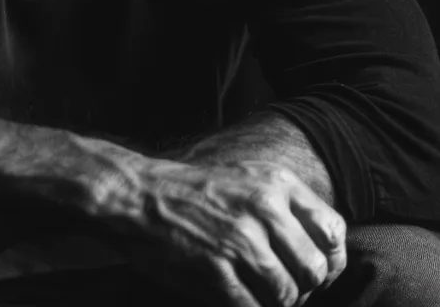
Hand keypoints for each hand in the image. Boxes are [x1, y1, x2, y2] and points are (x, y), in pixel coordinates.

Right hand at [105, 159, 346, 306]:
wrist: (140, 196)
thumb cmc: (196, 191)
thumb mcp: (247, 177)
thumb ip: (288, 207)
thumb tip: (326, 255)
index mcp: (275, 182)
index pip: (333, 231)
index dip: (329, 259)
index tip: (314, 270)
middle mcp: (263, 208)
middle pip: (314, 270)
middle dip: (303, 287)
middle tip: (283, 287)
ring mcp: (240, 240)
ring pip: (287, 295)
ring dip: (275, 302)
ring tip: (258, 292)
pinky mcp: (217, 269)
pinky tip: (237, 297)